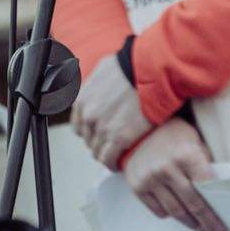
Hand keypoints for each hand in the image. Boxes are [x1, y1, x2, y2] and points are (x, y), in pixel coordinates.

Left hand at [71, 53, 153, 168]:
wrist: (150, 72)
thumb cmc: (132, 66)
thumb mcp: (103, 70)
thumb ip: (94, 85)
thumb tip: (94, 91)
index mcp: (82, 100)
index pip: (78, 126)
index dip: (90, 131)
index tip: (99, 133)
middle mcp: (89, 116)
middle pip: (88, 140)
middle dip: (99, 142)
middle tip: (111, 143)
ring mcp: (103, 129)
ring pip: (98, 152)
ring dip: (106, 154)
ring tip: (116, 154)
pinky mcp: (119, 139)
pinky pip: (110, 159)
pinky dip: (113, 163)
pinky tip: (119, 163)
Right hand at [123, 118, 227, 230]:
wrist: (140, 130)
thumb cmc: (176, 136)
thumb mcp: (196, 142)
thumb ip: (206, 166)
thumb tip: (221, 196)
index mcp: (186, 154)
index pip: (207, 188)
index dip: (216, 210)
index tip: (223, 225)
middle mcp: (167, 167)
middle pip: (192, 204)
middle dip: (207, 222)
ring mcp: (150, 178)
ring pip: (175, 211)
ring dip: (190, 223)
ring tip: (200, 228)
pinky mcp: (137, 186)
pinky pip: (158, 210)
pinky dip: (170, 216)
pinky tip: (180, 216)